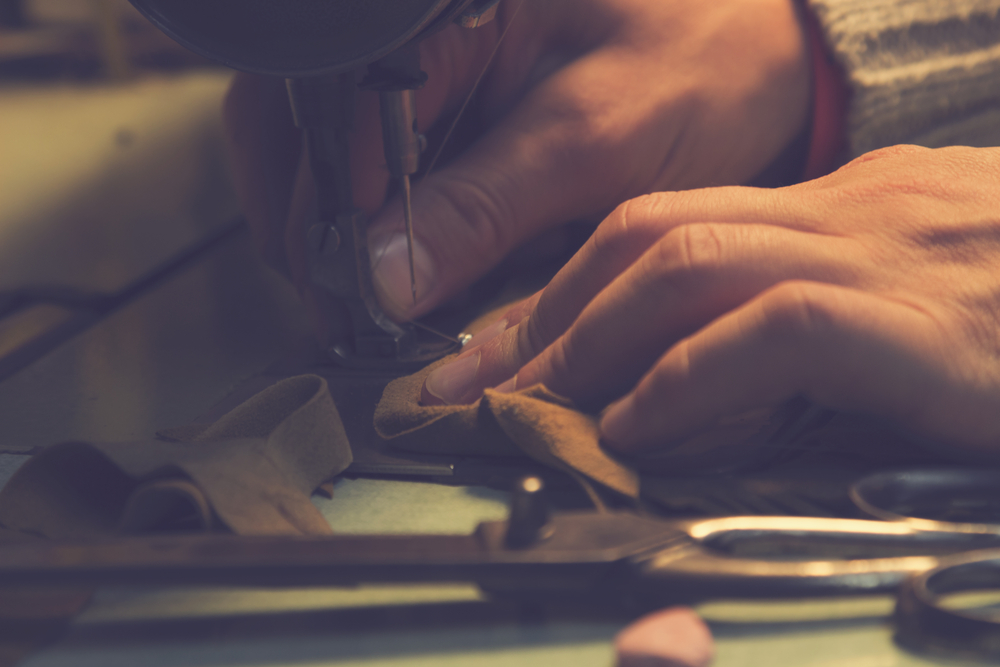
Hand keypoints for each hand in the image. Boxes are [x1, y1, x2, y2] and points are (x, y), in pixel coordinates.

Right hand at [223, 0, 809, 335]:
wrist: (768, 58)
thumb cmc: (701, 61)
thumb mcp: (593, 139)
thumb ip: (483, 203)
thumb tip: (382, 276)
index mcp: (442, 10)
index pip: (328, 105)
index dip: (322, 206)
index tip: (345, 291)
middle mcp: (425, 31)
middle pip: (310, 127)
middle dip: (318, 223)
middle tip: (345, 308)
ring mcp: (440, 72)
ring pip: (344, 154)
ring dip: (350, 231)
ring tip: (372, 296)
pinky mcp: (464, 112)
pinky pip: (398, 172)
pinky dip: (397, 227)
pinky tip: (415, 265)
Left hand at [426, 145, 999, 458]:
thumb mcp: (919, 310)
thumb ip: (821, 327)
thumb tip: (703, 381)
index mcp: (851, 207)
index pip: (675, 224)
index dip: (579, 286)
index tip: (513, 344)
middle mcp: (857, 211)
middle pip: (656, 228)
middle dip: (554, 305)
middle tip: (486, 378)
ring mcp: (891, 255)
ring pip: (690, 260)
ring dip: (593, 337)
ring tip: (541, 404)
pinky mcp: (926, 323)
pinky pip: (772, 330)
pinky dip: (684, 379)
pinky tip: (637, 430)